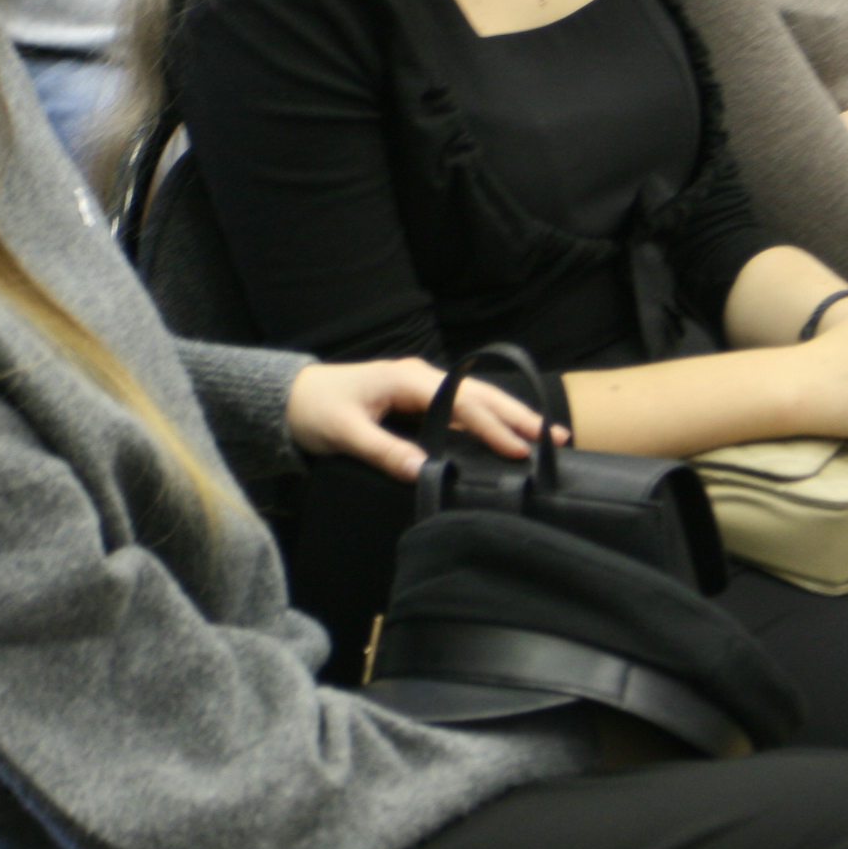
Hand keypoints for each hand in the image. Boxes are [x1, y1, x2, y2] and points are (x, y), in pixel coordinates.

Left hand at [286, 357, 548, 481]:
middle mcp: (421, 378)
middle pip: (480, 396)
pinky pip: (461, 411)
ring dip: (509, 418)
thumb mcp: (345, 433)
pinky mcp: (418, 401)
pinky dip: (487, 423)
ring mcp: (422, 388)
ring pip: (475, 402)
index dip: (493, 427)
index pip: (463, 403)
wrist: (290, 398)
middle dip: (519, 416)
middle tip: (557, 437)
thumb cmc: (315, 410)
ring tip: (545, 438)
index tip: (520, 448)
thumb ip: (384, 451)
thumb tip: (424, 470)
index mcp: (409, 379)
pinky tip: (506, 439)